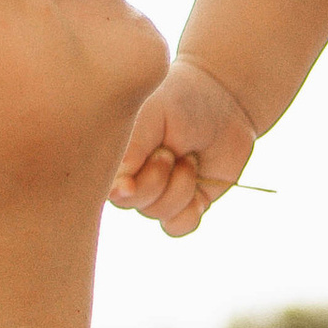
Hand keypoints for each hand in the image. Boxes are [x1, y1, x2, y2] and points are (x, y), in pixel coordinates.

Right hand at [110, 56, 258, 236]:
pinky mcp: (184, 206)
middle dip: (157, 177)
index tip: (139, 173)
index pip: (103, 186)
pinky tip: (200, 183)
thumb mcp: (152, 117)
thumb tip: (118, 192)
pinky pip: (179, 226)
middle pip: (132, 203)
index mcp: (114, 155)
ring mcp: (157, 195)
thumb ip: (130, 151)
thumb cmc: (180, 101)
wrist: (224, 102)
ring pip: (159, 213)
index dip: (124, 185)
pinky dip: (193, 208)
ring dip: (181, 184)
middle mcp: (130, 178)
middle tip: (170, 151)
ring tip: (189, 157)